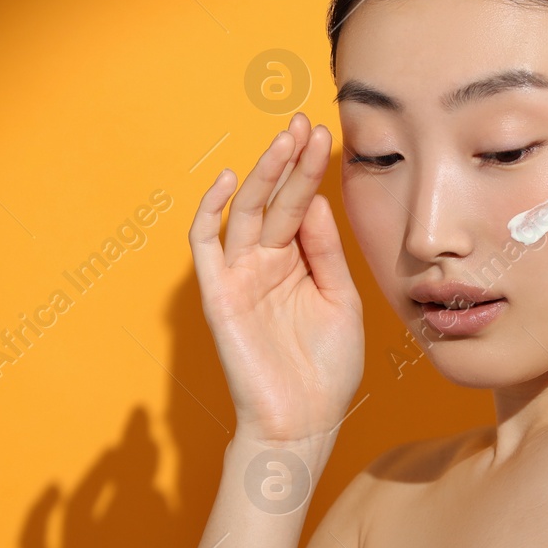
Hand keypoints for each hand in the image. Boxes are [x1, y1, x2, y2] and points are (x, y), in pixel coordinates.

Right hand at [189, 113, 365, 450]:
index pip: (300, 204)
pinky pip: (206, 246)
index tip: (322, 133)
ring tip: (283, 139)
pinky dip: (212, 211)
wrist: (303, 423)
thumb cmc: (325, 369)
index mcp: (295, 262)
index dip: (308, 169)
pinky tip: (230, 180)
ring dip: (262, 173)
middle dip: (288, 161)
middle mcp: (264, 263)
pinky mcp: (218, 295)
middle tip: (304, 124)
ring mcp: (239, 276)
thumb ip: (326, 252)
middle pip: (275, 200)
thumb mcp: (341, 301)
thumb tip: (314, 200)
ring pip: (245, 212)